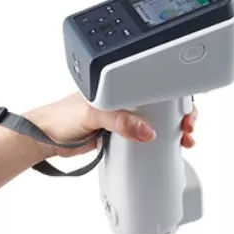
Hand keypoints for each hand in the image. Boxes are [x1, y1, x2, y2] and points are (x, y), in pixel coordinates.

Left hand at [24, 92, 196, 158]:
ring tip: (184, 141)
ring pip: (154, 122)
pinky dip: (156, 142)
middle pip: (160, 104)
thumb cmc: (60, 116)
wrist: (44, 139)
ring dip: (171, 130)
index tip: (185, 111)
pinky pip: (141, 137)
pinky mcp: (117, 136)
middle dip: (179, 115)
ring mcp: (121, 118)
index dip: (174, 96)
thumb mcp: (92, 113)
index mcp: (118, 87)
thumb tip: (146, 131)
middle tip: (188, 129)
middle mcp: (123, 100)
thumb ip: (118, 120)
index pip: (154, 86)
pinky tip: (165, 148)